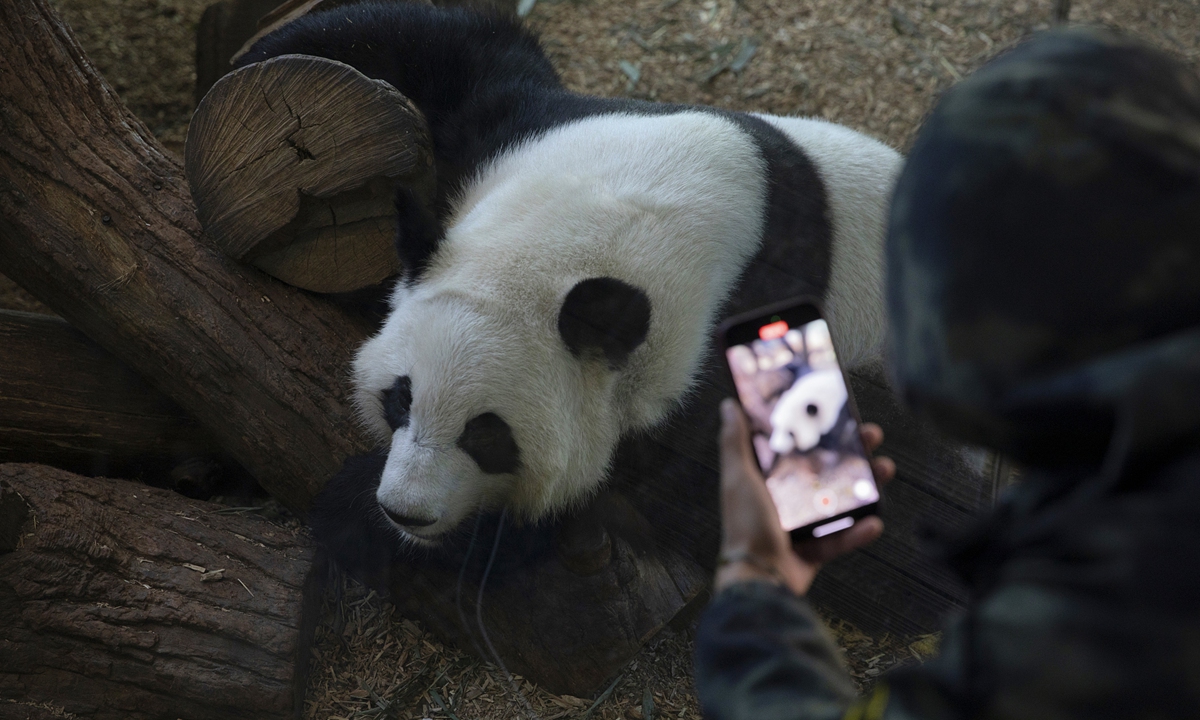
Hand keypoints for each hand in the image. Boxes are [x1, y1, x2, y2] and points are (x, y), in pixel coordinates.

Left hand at [714, 399, 895, 595]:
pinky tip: (874, 523)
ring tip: (885, 470)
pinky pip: (841, 538)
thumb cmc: (745, 525)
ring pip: (840, 501)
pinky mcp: (815, 551)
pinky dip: (858, 532)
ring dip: (866, 486)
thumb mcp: (738, 477)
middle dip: (852, 452)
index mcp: (766, 479)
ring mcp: (801, 526)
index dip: (818, 430)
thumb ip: (734, 443)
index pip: (797, 447)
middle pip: (825, 470)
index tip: (840, 414)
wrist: (757, 577)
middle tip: (872, 437)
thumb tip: (729, 405)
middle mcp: (784, 500)